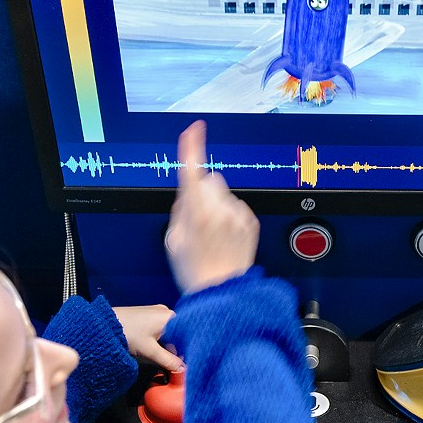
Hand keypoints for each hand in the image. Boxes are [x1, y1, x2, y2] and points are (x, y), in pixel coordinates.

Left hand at [112, 304, 183, 371]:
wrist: (104, 324)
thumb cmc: (128, 333)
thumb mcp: (150, 351)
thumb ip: (168, 361)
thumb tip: (182, 370)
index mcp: (170, 316)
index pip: (186, 335)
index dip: (186, 350)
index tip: (184, 363)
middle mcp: (165, 312)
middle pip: (178, 334)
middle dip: (175, 349)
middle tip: (172, 364)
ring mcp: (155, 312)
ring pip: (168, 332)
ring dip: (166, 346)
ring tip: (161, 357)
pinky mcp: (146, 315)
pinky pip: (160, 329)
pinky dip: (159, 340)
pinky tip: (154, 349)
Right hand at [165, 121, 258, 293]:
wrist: (223, 292)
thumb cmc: (195, 270)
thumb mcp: (173, 240)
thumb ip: (180, 210)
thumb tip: (187, 195)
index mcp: (197, 212)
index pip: (192, 170)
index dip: (192, 147)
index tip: (194, 130)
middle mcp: (220, 209)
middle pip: (210, 181)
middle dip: (202, 192)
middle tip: (197, 220)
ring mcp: (237, 215)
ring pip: (223, 195)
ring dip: (217, 206)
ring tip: (212, 234)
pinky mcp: (250, 222)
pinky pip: (236, 208)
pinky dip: (229, 217)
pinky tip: (224, 238)